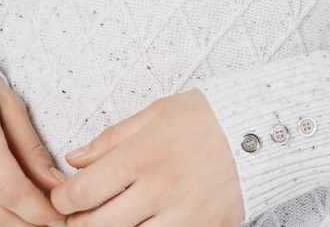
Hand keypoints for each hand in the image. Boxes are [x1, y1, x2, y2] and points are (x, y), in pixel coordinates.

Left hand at [49, 88, 244, 226]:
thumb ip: (111, 139)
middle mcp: (160, 190)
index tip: (64, 197)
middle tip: (79, 215)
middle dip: (78, 224)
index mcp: (143, 156)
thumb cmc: (210, 117)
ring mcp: (184, 216)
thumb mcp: (156, 113)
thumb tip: (73, 159)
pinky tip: (144, 222)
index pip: (81, 193)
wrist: (267, 130)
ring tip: (114, 218)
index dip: (62, 200)